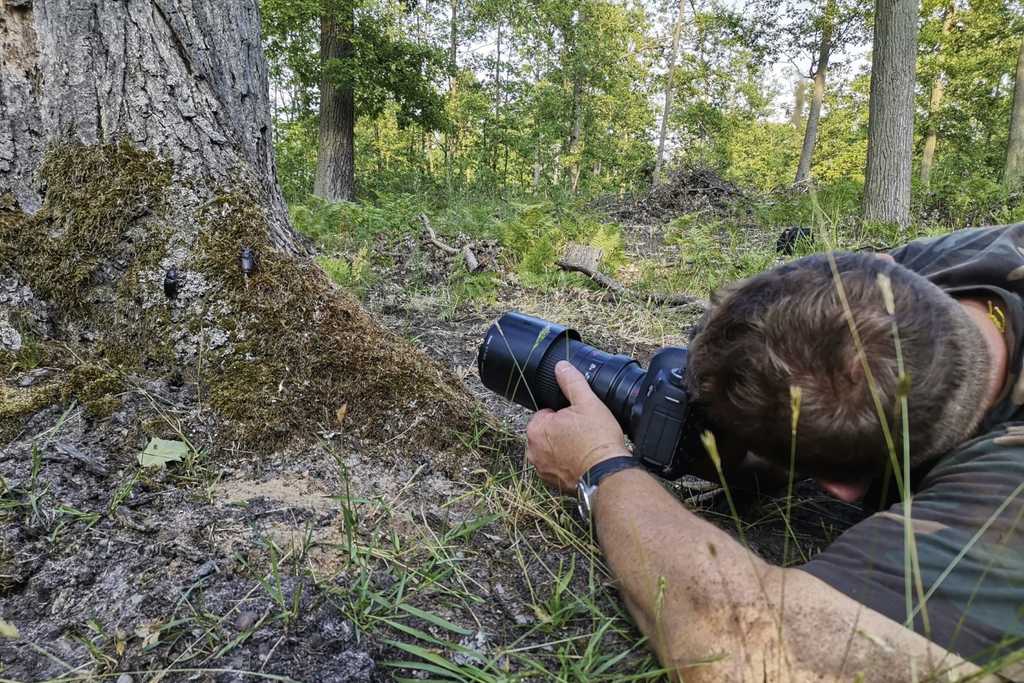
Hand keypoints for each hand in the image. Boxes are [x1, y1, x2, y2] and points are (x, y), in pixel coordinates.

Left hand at [525, 361, 628, 492]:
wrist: (608, 473)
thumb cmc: (597, 439)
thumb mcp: (587, 402)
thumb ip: (572, 382)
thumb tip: (561, 366)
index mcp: (536, 428)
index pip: (546, 413)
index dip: (565, 414)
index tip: (579, 420)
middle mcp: (533, 451)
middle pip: (548, 432)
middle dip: (563, 432)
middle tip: (585, 434)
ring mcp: (542, 469)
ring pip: (553, 450)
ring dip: (565, 449)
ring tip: (585, 448)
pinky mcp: (552, 484)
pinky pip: (558, 468)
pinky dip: (568, 465)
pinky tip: (584, 463)